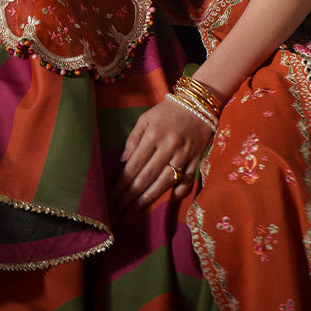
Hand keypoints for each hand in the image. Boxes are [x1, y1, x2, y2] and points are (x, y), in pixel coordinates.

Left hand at [113, 97, 212, 211]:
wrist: (197, 104)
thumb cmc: (166, 112)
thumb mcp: (145, 119)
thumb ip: (133, 139)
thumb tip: (123, 161)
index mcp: (153, 136)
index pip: (134, 165)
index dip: (122, 182)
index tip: (113, 194)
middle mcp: (169, 146)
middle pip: (147, 176)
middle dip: (131, 193)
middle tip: (120, 206)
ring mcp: (184, 154)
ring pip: (165, 181)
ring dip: (150, 196)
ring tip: (136, 206)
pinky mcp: (197, 159)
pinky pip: (188, 179)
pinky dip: (180, 191)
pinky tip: (169, 200)